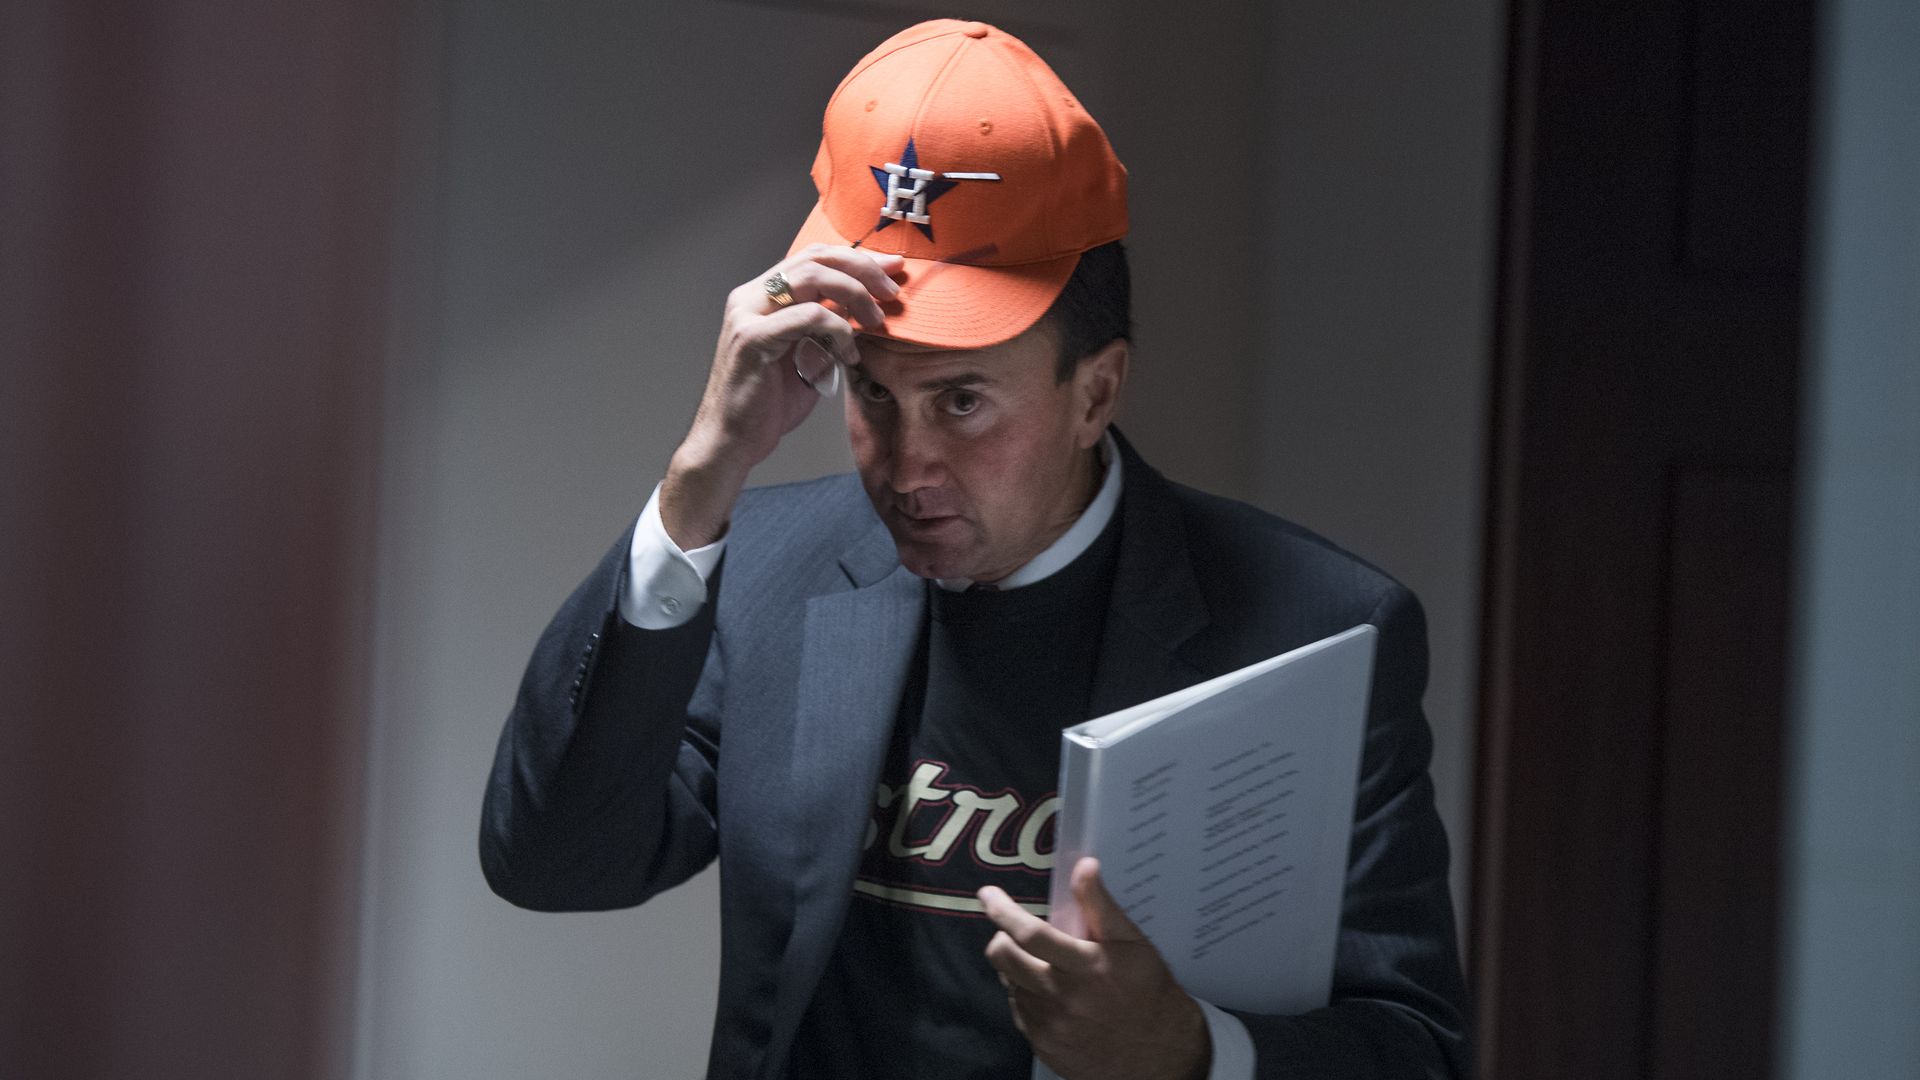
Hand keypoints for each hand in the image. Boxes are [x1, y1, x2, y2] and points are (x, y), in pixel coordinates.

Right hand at [661, 245, 904, 547]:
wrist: (733, 442)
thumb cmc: (769, 405)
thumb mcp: (807, 356)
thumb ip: (827, 329)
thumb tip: (861, 309)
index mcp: (761, 296)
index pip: (813, 257)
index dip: (856, 259)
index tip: (892, 270)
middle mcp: (750, 297)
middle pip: (814, 257)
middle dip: (862, 268)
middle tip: (891, 292)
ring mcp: (747, 314)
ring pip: (812, 276)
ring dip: (854, 294)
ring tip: (875, 322)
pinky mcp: (752, 338)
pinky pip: (808, 315)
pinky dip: (838, 330)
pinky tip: (848, 355)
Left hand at [980, 857, 1210, 1079]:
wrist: (1160, 1054)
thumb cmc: (1148, 991)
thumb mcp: (1132, 943)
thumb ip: (1101, 905)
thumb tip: (1084, 866)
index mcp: (1086, 966)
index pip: (1030, 934)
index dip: (1003, 911)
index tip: (988, 895)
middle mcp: (1063, 998)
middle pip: (1005, 960)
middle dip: (1001, 938)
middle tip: (1013, 933)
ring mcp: (1050, 1026)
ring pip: (1010, 985)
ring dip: (1016, 969)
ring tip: (1042, 965)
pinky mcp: (1044, 1046)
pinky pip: (1019, 1013)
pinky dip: (1025, 996)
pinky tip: (1049, 994)